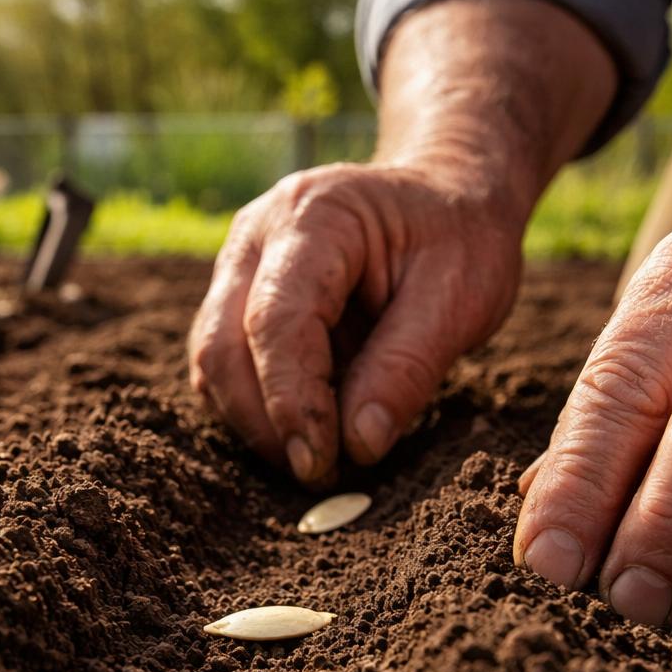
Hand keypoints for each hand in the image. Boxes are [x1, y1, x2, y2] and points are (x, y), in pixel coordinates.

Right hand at [188, 161, 522, 484]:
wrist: (446, 196)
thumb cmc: (459, 240)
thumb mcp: (461, 298)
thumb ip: (406, 368)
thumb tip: (358, 446)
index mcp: (316, 215)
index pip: (276, 320)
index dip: (291, 402)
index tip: (320, 464)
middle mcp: (257, 234)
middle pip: (222, 344)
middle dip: (264, 423)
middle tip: (319, 474)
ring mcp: (238, 264)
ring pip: (211, 362)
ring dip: (255, 423)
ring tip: (319, 456)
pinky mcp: (236, 298)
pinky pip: (222, 366)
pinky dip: (256, 409)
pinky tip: (307, 428)